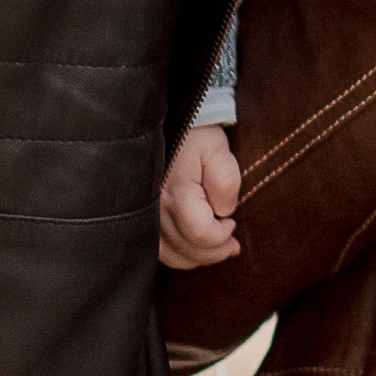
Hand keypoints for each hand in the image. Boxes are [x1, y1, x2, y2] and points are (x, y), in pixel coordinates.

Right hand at [159, 120, 241, 270]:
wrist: (169, 119)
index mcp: (177, 191)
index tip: (232, 223)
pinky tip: (192, 247)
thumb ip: (226, 182)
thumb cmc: (196, 133)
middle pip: (187, 249)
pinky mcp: (143, 215)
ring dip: (196, 257)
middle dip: (214, 252)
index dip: (221, 236)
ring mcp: (147, 213)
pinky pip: (159, 249)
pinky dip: (178, 254)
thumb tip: (224, 212)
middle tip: (233, 245)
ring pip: (172, 254)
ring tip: (216, 249)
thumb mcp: (218, 149)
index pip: (200, 233)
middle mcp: (157, 207)